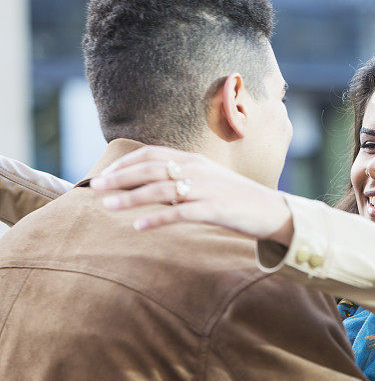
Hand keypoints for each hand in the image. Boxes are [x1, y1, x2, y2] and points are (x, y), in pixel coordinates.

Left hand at [90, 146, 293, 244]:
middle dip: (120, 177)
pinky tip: (139, 227)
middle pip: (151, 169)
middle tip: (96, 187)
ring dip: (130, 198)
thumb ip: (183, 177)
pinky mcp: (215, 210)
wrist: (272, 210)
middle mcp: (198, 170)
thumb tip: (151, 184)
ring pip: (161, 190)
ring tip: (107, 206)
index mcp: (195, 160)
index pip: (152, 154)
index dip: (125, 163)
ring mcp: (207, 190)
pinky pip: (180, 213)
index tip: (105, 174)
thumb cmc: (237, 198)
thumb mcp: (209, 180)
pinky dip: (157, 218)